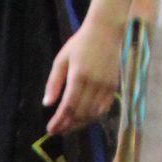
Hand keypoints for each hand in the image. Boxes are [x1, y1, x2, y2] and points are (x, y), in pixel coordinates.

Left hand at [43, 14, 122, 137]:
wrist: (106, 30)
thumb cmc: (80, 43)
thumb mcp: (61, 60)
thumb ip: (54, 83)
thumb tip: (47, 104)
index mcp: (78, 76)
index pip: (68, 107)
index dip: (59, 122)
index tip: (51, 129)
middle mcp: (94, 83)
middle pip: (80, 114)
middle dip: (67, 126)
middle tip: (57, 131)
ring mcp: (106, 86)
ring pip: (92, 114)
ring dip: (79, 124)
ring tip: (68, 127)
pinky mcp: (114, 87)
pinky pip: (103, 109)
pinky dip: (93, 117)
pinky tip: (84, 120)